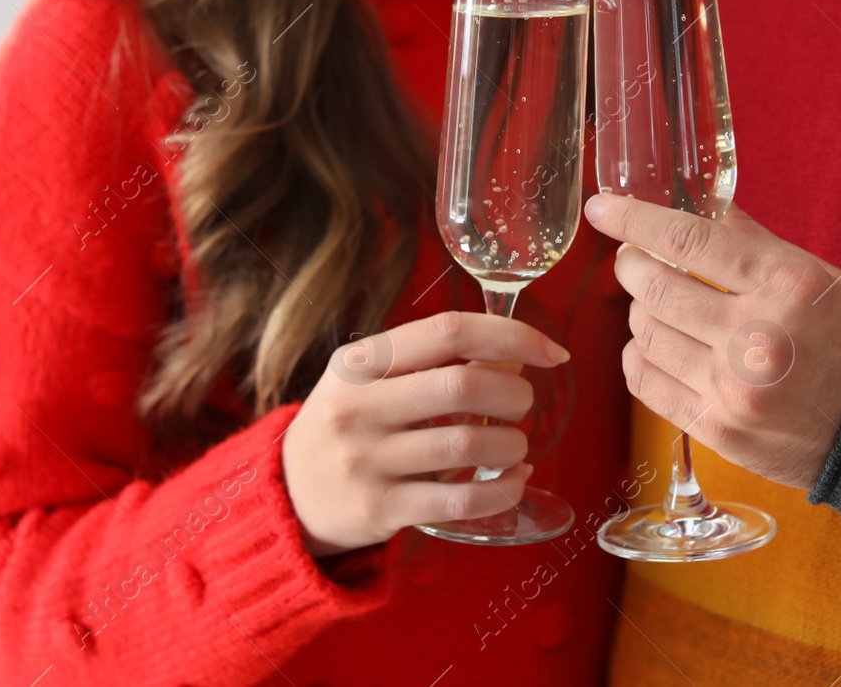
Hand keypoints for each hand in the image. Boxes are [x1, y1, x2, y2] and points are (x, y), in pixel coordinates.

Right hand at [280, 311, 569, 557]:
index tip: (552, 352)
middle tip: (522, 403)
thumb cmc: (349, 422)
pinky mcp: (381, 510)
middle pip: (461, 387)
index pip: (448, 331)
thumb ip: (436, 360)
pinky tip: (513, 479)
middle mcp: (358, 407)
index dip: (511, 335)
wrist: (287, 492)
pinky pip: (461, 501)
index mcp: (361, 361)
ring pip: (467, 446)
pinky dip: (504, 489)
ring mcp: (367, 461)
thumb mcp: (373, 378)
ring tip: (514, 443)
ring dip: (512, 443)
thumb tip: (519, 351)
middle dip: (514, 394)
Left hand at [583, 192, 840, 489]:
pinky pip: (647, 383)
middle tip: (633, 259)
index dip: (634, 219)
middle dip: (631, 265)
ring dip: (639, 311)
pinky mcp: (718, 428)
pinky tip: (654, 345)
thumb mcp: (815, 274)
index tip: (604, 208)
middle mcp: (754, 337)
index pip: (688, 240)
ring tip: (655, 305)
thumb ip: (751, 242)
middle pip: (654, 288)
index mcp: (784, 284)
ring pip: (645, 334)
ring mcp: (732, 389)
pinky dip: (639, 355)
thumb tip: (698, 208)